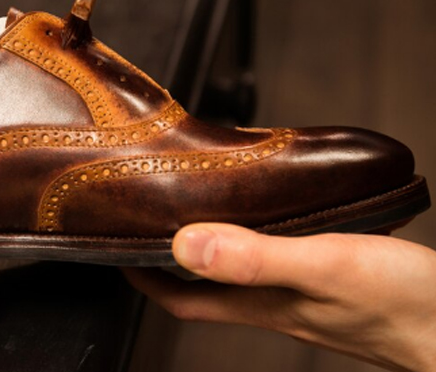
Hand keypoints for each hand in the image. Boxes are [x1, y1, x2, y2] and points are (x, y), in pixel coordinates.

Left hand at [122, 223, 435, 370]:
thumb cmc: (406, 304)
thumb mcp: (326, 266)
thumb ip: (257, 257)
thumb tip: (185, 245)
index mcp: (263, 304)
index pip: (180, 299)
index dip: (141, 277)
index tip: (114, 246)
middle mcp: (274, 305)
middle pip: (200, 290)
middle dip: (165, 262)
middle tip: (145, 221)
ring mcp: (301, 299)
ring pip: (235, 277)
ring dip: (207, 251)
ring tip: (191, 213)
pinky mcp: (329, 286)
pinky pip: (272, 265)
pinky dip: (251, 244)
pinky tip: (262, 221)